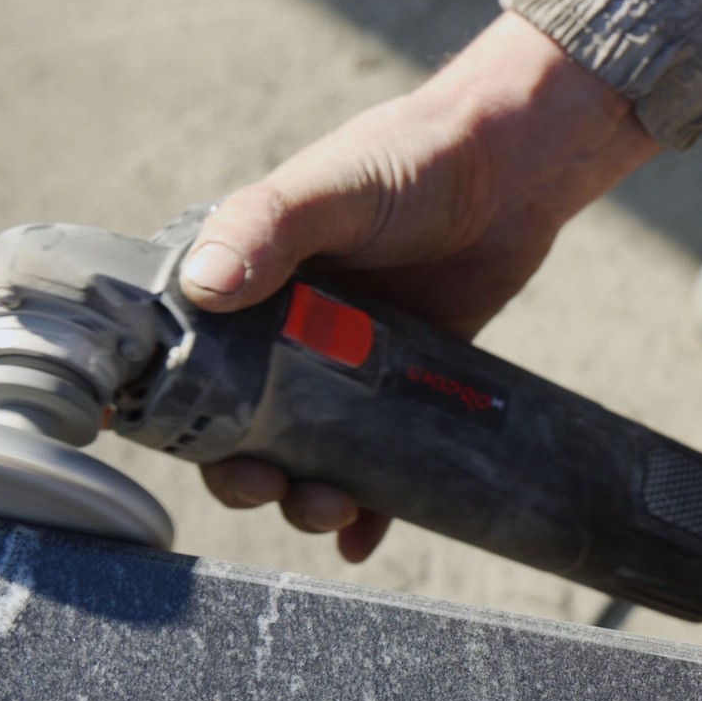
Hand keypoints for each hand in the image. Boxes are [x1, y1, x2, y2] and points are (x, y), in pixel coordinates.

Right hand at [181, 12, 657, 561]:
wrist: (512, 169)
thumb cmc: (410, 159)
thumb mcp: (329, 189)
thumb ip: (265, 228)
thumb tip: (203, 288)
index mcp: (247, 286)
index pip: (193, 365)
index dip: (189, 420)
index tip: (204, 452)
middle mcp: (285, 333)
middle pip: (244, 429)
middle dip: (250, 475)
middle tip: (272, 488)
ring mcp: (345, 366)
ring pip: (309, 456)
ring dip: (307, 499)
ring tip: (331, 510)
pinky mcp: (404, 388)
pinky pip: (378, 463)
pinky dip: (370, 510)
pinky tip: (365, 541)